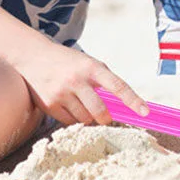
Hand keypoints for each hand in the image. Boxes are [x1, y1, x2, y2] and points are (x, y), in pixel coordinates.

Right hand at [13, 39, 147, 125]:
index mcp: (92, 67)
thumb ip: (102, 81)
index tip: (145, 112)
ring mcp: (63, 93)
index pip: (118, 86)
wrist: (34, 57)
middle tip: (105, 116)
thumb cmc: (68, 62)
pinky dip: (73, 118)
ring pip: (85, 118)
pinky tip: (67, 104)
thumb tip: (120, 106)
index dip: (133, 100)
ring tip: (79, 102)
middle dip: (105, 117)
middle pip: (100, 111)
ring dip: (87, 116)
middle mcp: (78, 79)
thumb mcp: (87, 63)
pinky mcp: (50, 104)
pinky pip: (70, 122)